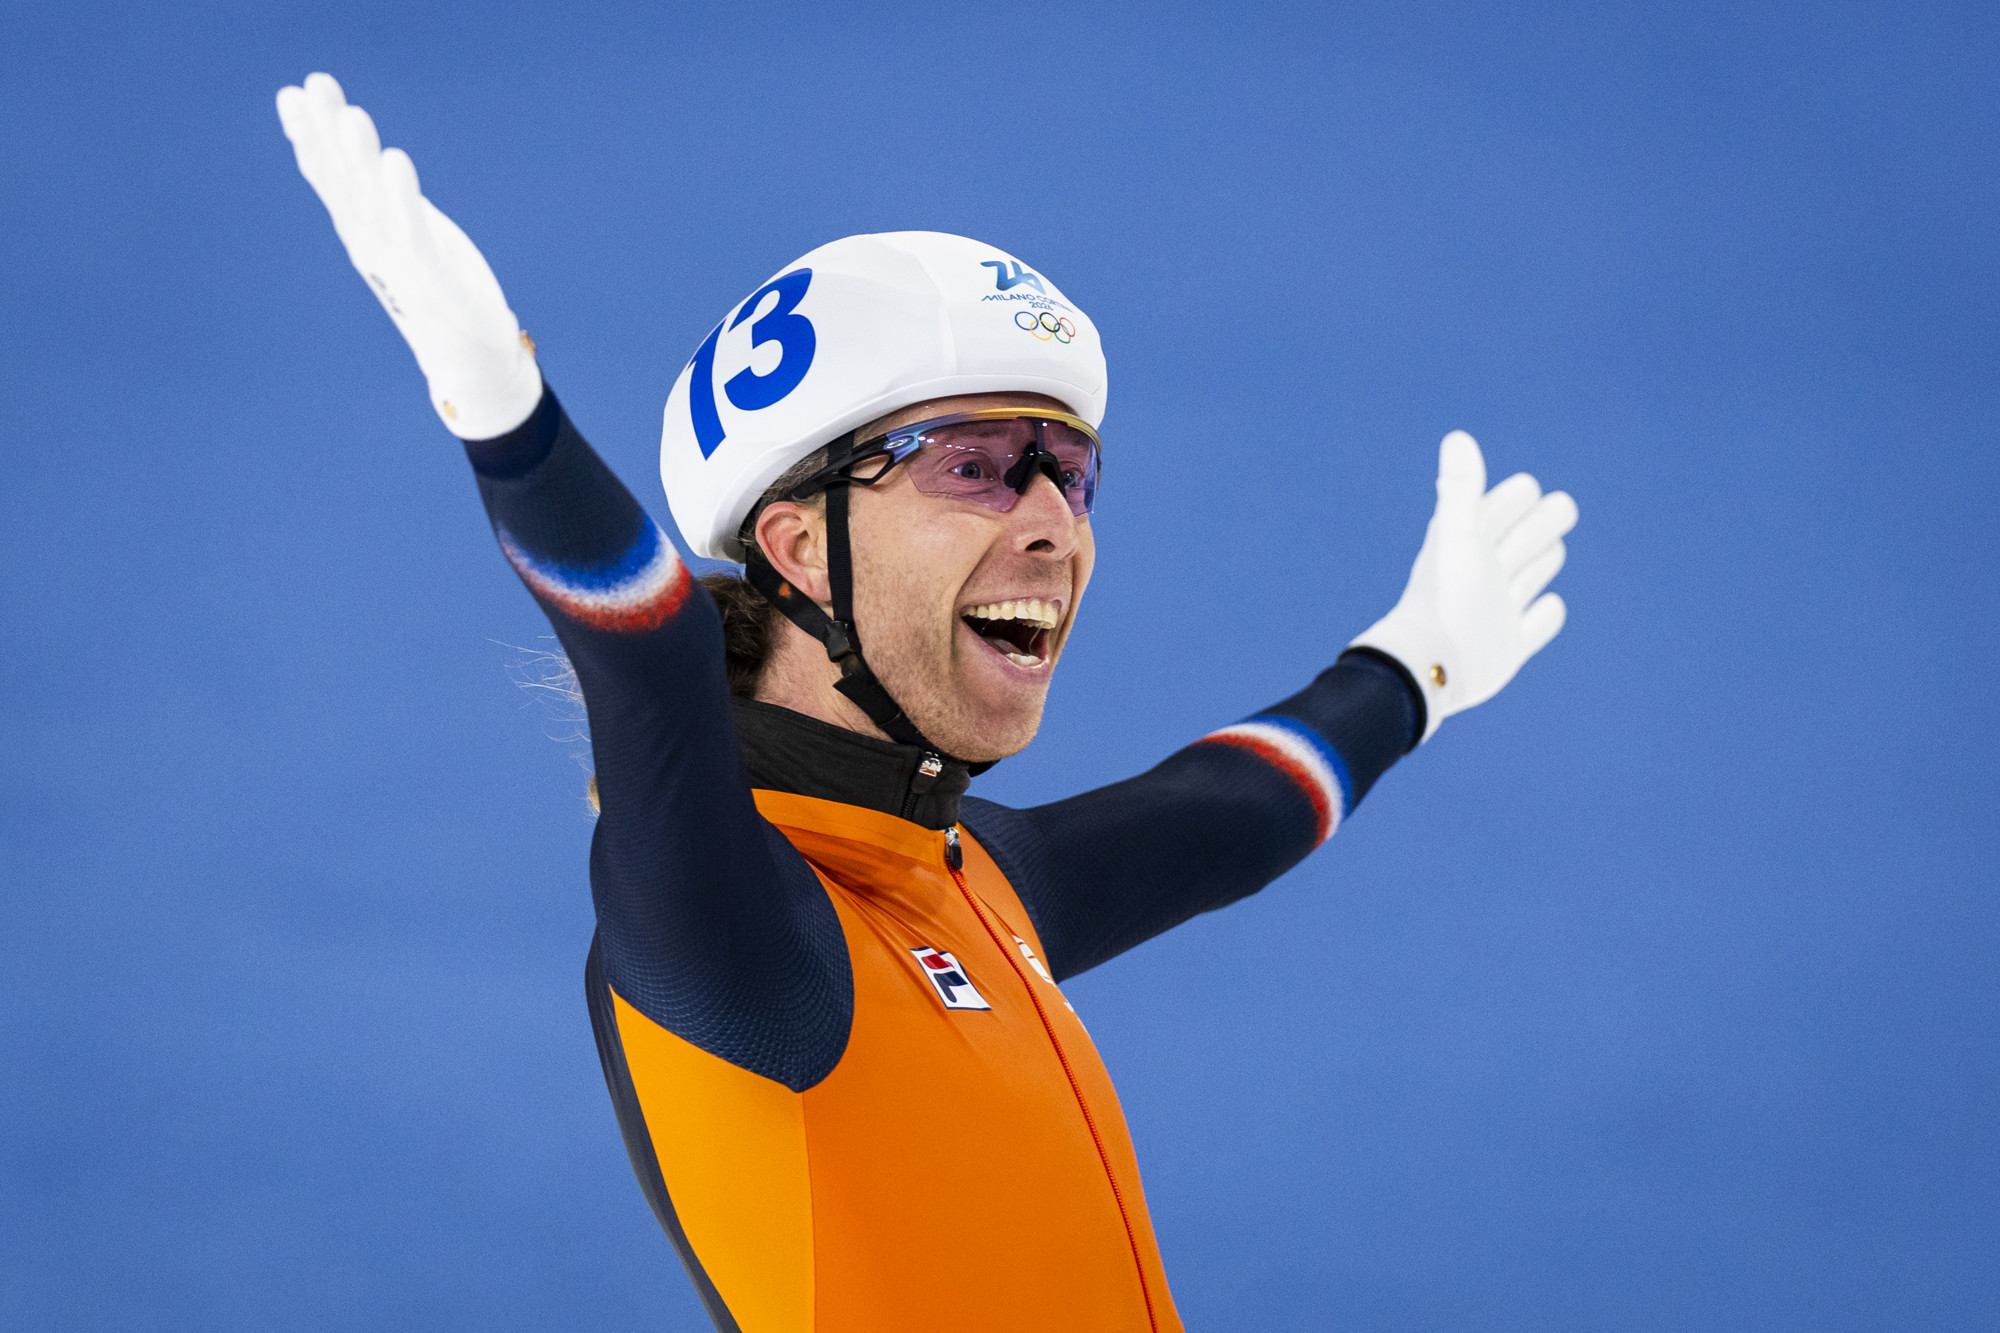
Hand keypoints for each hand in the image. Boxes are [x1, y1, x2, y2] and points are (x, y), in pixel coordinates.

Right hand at [276, 72, 541, 439]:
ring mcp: (400, 257)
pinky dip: (402, 197)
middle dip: (328, 133)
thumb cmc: (435, 286)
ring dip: (361, 158)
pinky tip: (395, 162)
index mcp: (363, 230)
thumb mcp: (402, 235)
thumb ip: (381, 200)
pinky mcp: (434, 272)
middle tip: (313, 84)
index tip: (293, 94)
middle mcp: (373, 241)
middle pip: (347, 179)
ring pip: (375, 199)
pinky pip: (414, 229)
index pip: (331, 177)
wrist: (467, 353)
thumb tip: (364, 165)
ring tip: (351, 116)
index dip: (311, 136)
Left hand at [1351, 431, 1577, 742]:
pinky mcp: (1511, 645)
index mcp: (1474, 535)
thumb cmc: (1442, 597)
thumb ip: (1460, 488)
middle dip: (1541, 529)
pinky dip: (1546, 616)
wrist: (1430, 667)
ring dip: (1542, 565)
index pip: (1520, 494)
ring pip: (1540, 569)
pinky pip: (1543, 621)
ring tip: (1512, 587)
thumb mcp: (1457, 535)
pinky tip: (1538, 612)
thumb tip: (1457, 437)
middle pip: (1539, 528)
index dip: (1523, 501)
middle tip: (1510, 560)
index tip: (1502, 526)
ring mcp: (1501, 606)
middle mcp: (1488, 567)